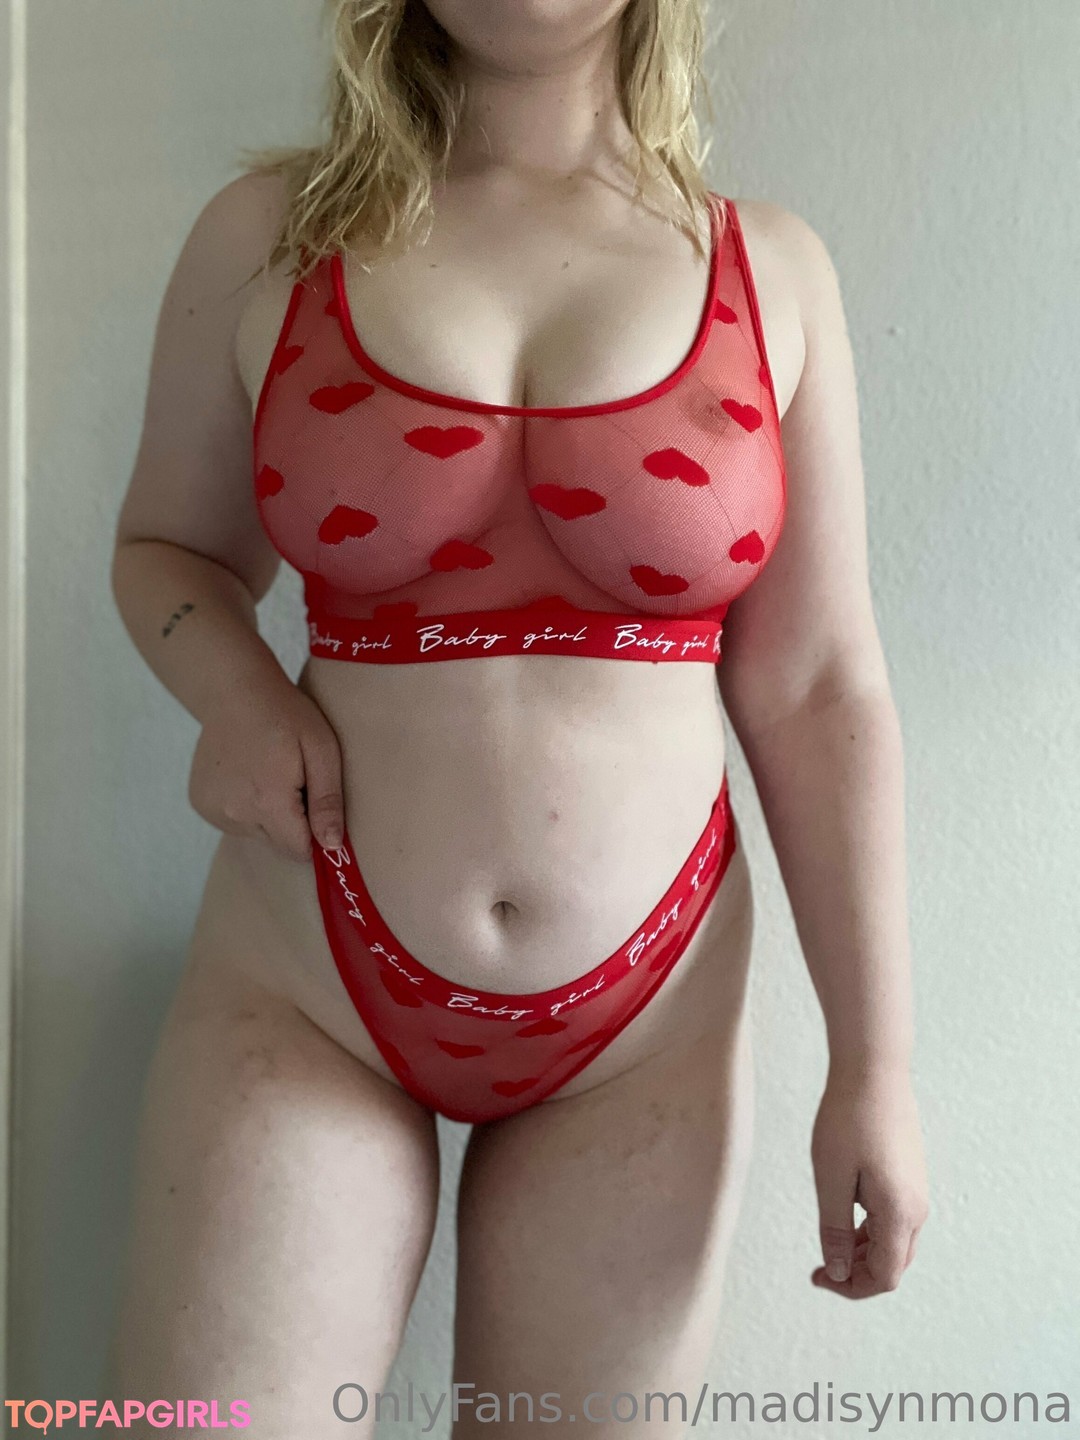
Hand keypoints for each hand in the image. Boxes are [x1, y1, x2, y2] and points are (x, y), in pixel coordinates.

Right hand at [188, 676, 344, 861]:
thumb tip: (331, 846)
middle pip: (277, 844)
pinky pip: (235, 822)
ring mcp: (212, 810)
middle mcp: (234, 813)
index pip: (298, 851)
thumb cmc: (285, 714)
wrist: (234, 690)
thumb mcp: (322, 750)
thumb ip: (328, 801)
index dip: (315, 834)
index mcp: (267, 802)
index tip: (316, 803)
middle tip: (294, 780)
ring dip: (269, 814)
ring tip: (270, 773)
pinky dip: (246, 806)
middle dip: (292, 821)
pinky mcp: (201, 803)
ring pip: (256, 834)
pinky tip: (249, 775)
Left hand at [810, 1066, 927, 1297]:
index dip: (851, 1287)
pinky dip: (870, 1231)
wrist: (874, 1070)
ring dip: (862, 1253)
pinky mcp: (911, 1176)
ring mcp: (917, 1191)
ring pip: (894, 1242)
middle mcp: (916, 1208)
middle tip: (818, 1267)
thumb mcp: (831, 1179)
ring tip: (827, 1243)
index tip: (817, 1277)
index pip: (884, 1277)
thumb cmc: (847, 1120)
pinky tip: (844, 1218)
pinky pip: (895, 1219)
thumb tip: (838, 1273)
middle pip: (893, 1264)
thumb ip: (835, 1231)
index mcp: (899, 1213)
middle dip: (856, 1274)